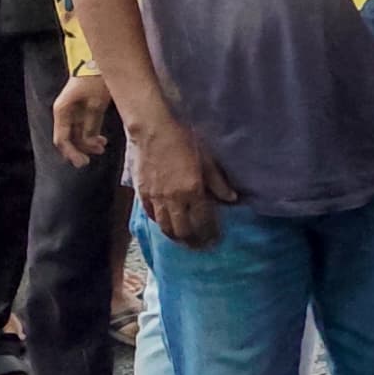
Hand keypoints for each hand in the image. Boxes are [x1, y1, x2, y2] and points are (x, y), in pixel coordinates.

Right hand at [48, 69, 117, 169]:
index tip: (83, 162)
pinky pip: (84, 127)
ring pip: (77, 134)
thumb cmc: (96, 80)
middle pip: (68, 139)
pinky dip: (91, 135)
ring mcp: (73, 112)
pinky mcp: (83, 109)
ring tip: (102, 147)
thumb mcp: (96, 103)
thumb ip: (91, 124)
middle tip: (90, 160)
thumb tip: (89, 143)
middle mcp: (64, 113)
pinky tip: (102, 140)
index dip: (71, 153)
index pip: (62, 139)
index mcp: (62, 112)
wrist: (98, 61)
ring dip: (87, 144)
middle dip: (79, 150)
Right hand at [129, 115, 239, 247]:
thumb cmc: (183, 139)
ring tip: (183, 238)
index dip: (208, 233)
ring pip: (164, 227)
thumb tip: (232, 199)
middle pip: (181, 230)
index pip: (202, 221)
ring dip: (175, 235)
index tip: (214, 240)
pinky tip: (166, 222)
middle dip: (192, 241)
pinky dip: (160, 222)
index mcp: (192, 190)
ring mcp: (155, 197)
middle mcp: (173, 199)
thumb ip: (218, 182)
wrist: (152, 129)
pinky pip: (151, 215)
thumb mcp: (207, 158)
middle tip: (199, 245)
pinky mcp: (141, 193)